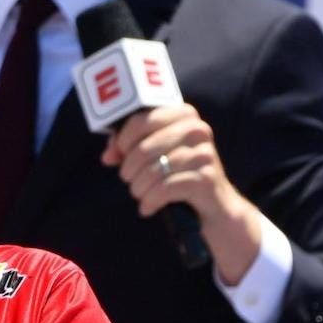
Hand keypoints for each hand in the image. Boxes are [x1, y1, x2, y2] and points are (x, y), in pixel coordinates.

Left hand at [99, 105, 262, 278]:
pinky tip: (147, 207)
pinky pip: (164, 189)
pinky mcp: (206, 178)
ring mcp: (203, 154)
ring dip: (138, 188)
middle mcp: (197, 129)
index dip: (123, 140)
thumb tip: (108, 156)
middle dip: (129, 169)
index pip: (142, 119)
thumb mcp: (157, 153)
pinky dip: (150, 201)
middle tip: (128, 179)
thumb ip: (129, 147)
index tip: (120, 154)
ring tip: (139, 194)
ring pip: (153, 171)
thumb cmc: (178, 172)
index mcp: (184, 114)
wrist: (214, 203)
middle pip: (144, 149)